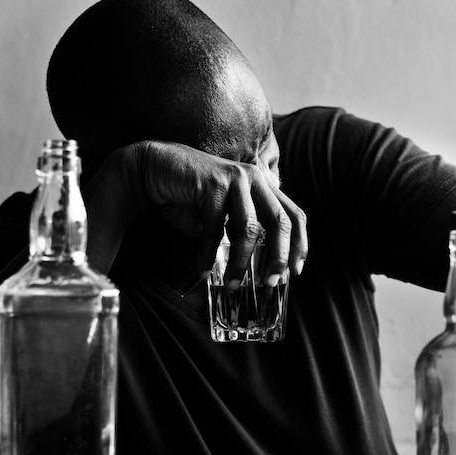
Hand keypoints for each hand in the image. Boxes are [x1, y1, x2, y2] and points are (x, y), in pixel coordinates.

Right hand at [112, 140, 307, 284]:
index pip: (293, 215)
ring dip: (241, 261)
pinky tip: (204, 270)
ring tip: (233, 284)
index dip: (299, 244)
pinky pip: (216, 228)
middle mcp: (255, 179)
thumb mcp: (225, 217)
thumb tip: (259, 272)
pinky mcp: (213, 183)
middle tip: (271, 282)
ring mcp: (235, 178)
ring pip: (248, 228)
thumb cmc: (192, 199)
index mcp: (264, 186)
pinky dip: (209, 254)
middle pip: (280, 221)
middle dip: (279, 256)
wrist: (156, 170)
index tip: (295, 271)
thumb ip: (243, 235)